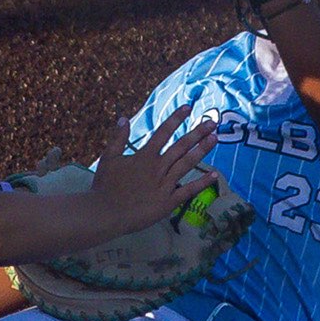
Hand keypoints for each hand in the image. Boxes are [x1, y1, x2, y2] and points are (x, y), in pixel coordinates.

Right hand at [90, 107, 216, 234]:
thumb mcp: (108, 158)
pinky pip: (188, 191)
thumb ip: (118, 138)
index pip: (163, 132)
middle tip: (213, 122)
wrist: (106, 213)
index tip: (188, 107)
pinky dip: (202, 183)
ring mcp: (164, 185)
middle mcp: (158, 167)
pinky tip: (214, 175)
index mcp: (145, 156)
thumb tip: (124, 118)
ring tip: (214, 138)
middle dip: (197, 132)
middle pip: (181, 146)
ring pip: (187, 164)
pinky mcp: (168, 202)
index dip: (176, 118)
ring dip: (201, 150)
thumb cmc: (104, 187)